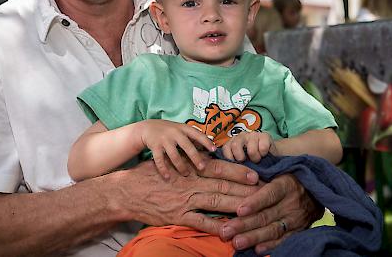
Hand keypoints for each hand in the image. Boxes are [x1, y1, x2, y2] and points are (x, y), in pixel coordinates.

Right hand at [116, 155, 259, 235]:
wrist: (126, 191)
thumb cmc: (148, 175)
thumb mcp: (170, 163)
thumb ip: (189, 163)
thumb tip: (207, 161)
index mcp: (189, 168)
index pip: (219, 168)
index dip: (238, 171)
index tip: (256, 173)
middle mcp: (190, 182)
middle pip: (223, 185)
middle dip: (245, 188)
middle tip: (265, 191)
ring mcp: (185, 200)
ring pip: (217, 202)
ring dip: (237, 205)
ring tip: (255, 208)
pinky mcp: (178, 216)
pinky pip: (201, 222)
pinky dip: (217, 227)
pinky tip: (231, 230)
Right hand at [137, 120, 215, 178]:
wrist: (148, 127)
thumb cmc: (170, 131)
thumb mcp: (181, 130)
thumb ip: (193, 138)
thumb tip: (211, 148)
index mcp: (183, 128)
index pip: (197, 134)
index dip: (206, 142)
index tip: (214, 150)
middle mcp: (174, 133)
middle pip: (187, 146)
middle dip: (195, 157)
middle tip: (202, 168)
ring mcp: (164, 139)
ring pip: (174, 155)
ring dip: (181, 166)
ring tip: (186, 174)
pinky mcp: (155, 146)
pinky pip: (159, 160)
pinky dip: (163, 169)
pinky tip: (167, 177)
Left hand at [220, 173, 323, 253]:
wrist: (318, 192)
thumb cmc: (290, 179)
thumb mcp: (280, 172)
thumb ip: (261, 178)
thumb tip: (235, 179)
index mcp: (286, 184)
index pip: (269, 194)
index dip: (254, 202)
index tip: (239, 209)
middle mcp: (292, 203)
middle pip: (266, 215)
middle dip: (245, 225)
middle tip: (227, 231)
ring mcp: (297, 219)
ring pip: (273, 230)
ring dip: (253, 237)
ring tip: (237, 242)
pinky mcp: (300, 231)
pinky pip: (284, 240)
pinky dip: (270, 246)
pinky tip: (257, 250)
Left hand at [222, 131, 276, 162]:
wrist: (271, 156)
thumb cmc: (253, 162)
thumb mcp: (241, 164)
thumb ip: (233, 165)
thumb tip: (228, 171)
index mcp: (232, 143)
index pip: (226, 148)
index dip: (230, 158)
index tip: (236, 165)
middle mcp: (241, 136)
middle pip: (235, 145)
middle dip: (241, 158)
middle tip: (247, 163)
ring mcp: (252, 135)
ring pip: (251, 150)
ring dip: (255, 158)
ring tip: (257, 160)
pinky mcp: (265, 135)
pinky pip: (263, 148)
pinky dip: (264, 154)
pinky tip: (264, 154)